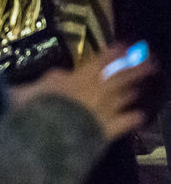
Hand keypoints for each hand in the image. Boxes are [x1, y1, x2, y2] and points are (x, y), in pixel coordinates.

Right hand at [13, 45, 154, 141]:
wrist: (50, 137)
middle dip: (135, 69)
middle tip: (150, 61)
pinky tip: (139, 115)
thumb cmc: (38, 109)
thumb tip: (59, 74)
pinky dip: (133, 117)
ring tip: (138, 87)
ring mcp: (104, 111)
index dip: (113, 54)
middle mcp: (96, 92)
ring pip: (124, 97)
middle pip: (120, 77)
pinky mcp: (108, 130)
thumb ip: (48, 81)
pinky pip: (125, 122)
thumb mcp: (33, 89)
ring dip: (131, 91)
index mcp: (79, 79)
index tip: (125, 45)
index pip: (100, 62)